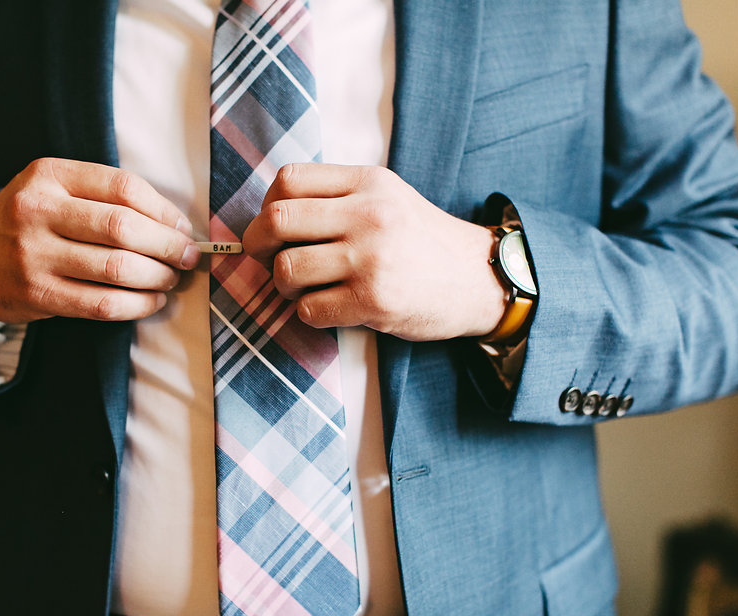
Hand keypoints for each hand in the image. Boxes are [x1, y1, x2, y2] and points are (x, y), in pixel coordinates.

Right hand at [0, 158, 199, 323]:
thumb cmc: (29, 221)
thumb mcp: (53, 189)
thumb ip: (102, 196)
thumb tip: (172, 222)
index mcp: (49, 175)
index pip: (122, 187)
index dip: (163, 210)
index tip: (182, 227)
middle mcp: (38, 211)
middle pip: (123, 228)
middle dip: (167, 245)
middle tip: (187, 257)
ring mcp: (35, 255)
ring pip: (116, 268)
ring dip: (157, 277)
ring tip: (171, 279)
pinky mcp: (38, 294)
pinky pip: (101, 304)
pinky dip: (137, 305)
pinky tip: (151, 301)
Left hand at [242, 164, 505, 341]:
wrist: (479, 280)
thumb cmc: (422, 242)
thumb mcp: (387, 198)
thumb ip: (336, 197)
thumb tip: (268, 216)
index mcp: (368, 182)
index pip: (288, 180)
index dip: (267, 206)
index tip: (273, 227)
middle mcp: (369, 215)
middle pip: (277, 221)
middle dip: (258, 245)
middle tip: (267, 259)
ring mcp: (371, 259)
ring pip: (286, 269)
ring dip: (284, 285)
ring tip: (304, 288)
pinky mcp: (374, 301)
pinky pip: (309, 310)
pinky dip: (308, 313)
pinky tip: (329, 307)